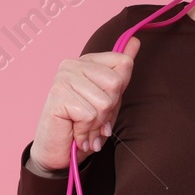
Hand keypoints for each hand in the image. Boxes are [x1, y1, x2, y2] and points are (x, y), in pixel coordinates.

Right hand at [30, 36, 140, 172]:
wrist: (57, 154)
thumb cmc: (82, 126)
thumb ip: (121, 71)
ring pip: (104, 102)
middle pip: (116, 83)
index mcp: (87, 61)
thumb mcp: (109, 99)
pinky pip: (89, 115)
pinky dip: (85, 131)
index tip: (104, 106)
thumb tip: (136, 40)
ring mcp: (63, 78)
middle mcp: (72, 64)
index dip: (119, 92)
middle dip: (109, 110)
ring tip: (84, 129)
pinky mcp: (57, 95)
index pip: (124, 63)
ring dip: (97, 124)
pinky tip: (75, 133)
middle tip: (92, 121)